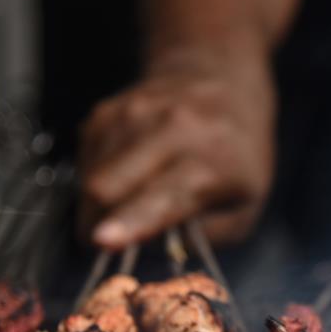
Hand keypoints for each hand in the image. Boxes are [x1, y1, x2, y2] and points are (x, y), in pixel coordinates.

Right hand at [78, 51, 275, 249]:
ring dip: (95, 203)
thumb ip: (203, 237)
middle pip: (107, 185)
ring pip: (89, 174)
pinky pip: (86, 158)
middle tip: (105, 239)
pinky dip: (95, 177)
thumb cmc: (237, 157)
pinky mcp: (109, 109)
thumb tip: (151, 249)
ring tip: (124, 203)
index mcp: (213, 160)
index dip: (130, 221)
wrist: (223, 83)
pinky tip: (121, 175)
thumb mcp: (244, 207)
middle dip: (96, 222)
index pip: (163, 196)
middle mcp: (173, 128)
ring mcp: (135, 113)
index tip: (102, 240)